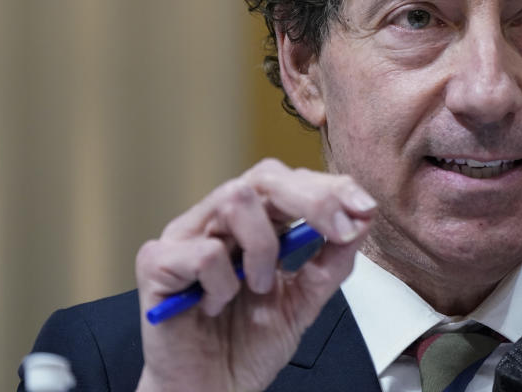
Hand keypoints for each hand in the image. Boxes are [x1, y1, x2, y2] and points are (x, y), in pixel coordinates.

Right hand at [133, 158, 375, 391]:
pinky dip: (223, 283)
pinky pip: (203, 252)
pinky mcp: (157, 262)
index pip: (291, 180)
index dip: (330, 187)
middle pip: (265, 176)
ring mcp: (186, 235)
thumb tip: (360, 219)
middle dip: (313, 200)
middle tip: (338, 232)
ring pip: (236, 199)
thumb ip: (331, 262)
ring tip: (259, 287)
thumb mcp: (305, 301)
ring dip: (263, 247)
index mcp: (254, 222)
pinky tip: (217, 305)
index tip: (363, 208)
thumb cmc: (247, 345)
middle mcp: (219, 219)